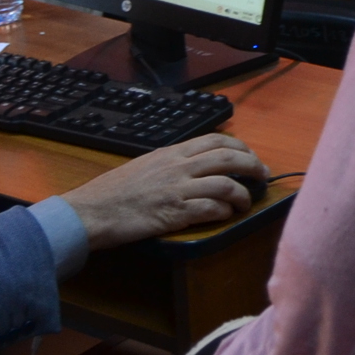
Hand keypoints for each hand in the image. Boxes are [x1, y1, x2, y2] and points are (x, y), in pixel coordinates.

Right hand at [60, 133, 263, 250]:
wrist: (92, 211)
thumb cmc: (114, 191)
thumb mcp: (145, 165)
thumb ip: (170, 163)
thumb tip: (192, 165)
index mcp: (172, 152)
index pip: (215, 140)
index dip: (240, 147)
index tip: (250, 156)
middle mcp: (178, 166)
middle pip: (228, 157)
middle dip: (252, 165)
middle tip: (263, 176)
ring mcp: (177, 188)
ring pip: (225, 184)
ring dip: (242, 194)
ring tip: (246, 202)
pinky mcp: (174, 212)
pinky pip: (210, 208)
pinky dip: (224, 211)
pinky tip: (226, 215)